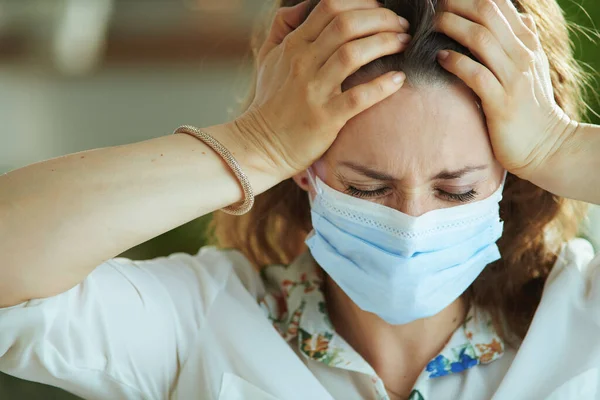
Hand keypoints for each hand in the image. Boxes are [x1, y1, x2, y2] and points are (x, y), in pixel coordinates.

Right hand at [234, 0, 410, 178]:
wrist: (260, 145)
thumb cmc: (270, 101)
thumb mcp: (268, 57)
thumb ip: (283, 26)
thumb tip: (304, 5)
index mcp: (293, 45)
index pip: (330, 8)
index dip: (362, 3)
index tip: (381, 9)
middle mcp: (303, 62)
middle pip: (346, 24)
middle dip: (381, 19)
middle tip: (401, 25)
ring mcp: (314, 90)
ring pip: (353, 54)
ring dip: (386, 43)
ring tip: (403, 43)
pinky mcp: (325, 117)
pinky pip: (359, 96)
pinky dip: (383, 85)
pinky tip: (398, 79)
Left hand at [433, 0, 578, 181]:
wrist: (547, 146)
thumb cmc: (531, 107)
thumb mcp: (531, 68)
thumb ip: (520, 42)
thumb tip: (518, 17)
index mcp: (527, 42)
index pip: (500, 5)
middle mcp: (523, 54)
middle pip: (488, 13)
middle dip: (458, 4)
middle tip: (435, 5)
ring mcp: (514, 78)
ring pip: (481, 38)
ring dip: (453, 26)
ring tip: (433, 25)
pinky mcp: (502, 103)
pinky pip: (476, 74)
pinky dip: (457, 62)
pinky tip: (440, 58)